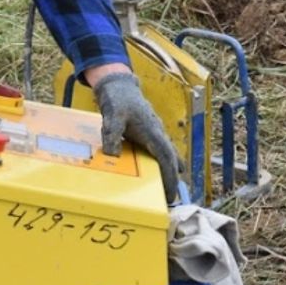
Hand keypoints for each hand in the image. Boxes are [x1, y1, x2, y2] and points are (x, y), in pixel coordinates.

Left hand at [92, 71, 180, 202]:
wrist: (121, 86)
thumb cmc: (118, 100)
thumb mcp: (112, 115)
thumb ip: (112, 133)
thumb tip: (113, 155)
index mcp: (152, 131)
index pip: (166, 158)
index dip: (170, 177)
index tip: (171, 193)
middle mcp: (158, 133)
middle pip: (171, 159)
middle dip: (173, 179)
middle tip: (172, 199)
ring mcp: (156, 132)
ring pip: (169, 154)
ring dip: (171, 171)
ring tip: (172, 189)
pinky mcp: (150, 131)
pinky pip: (162, 149)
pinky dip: (167, 161)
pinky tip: (168, 168)